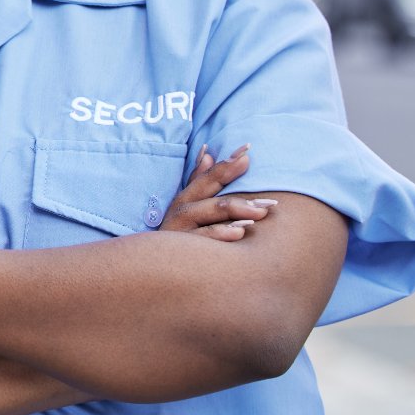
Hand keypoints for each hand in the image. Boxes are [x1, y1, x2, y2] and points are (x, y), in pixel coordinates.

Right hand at [158, 144, 276, 240]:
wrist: (151, 265)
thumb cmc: (177, 233)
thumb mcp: (185, 205)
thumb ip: (198, 179)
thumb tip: (208, 151)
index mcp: (187, 197)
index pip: (209, 175)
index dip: (228, 163)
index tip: (247, 149)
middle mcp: (183, 209)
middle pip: (212, 190)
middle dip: (236, 185)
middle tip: (263, 180)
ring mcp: (182, 228)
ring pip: (210, 212)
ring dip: (236, 209)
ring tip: (260, 210)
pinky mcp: (183, 249)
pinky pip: (206, 239)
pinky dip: (222, 234)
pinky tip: (240, 232)